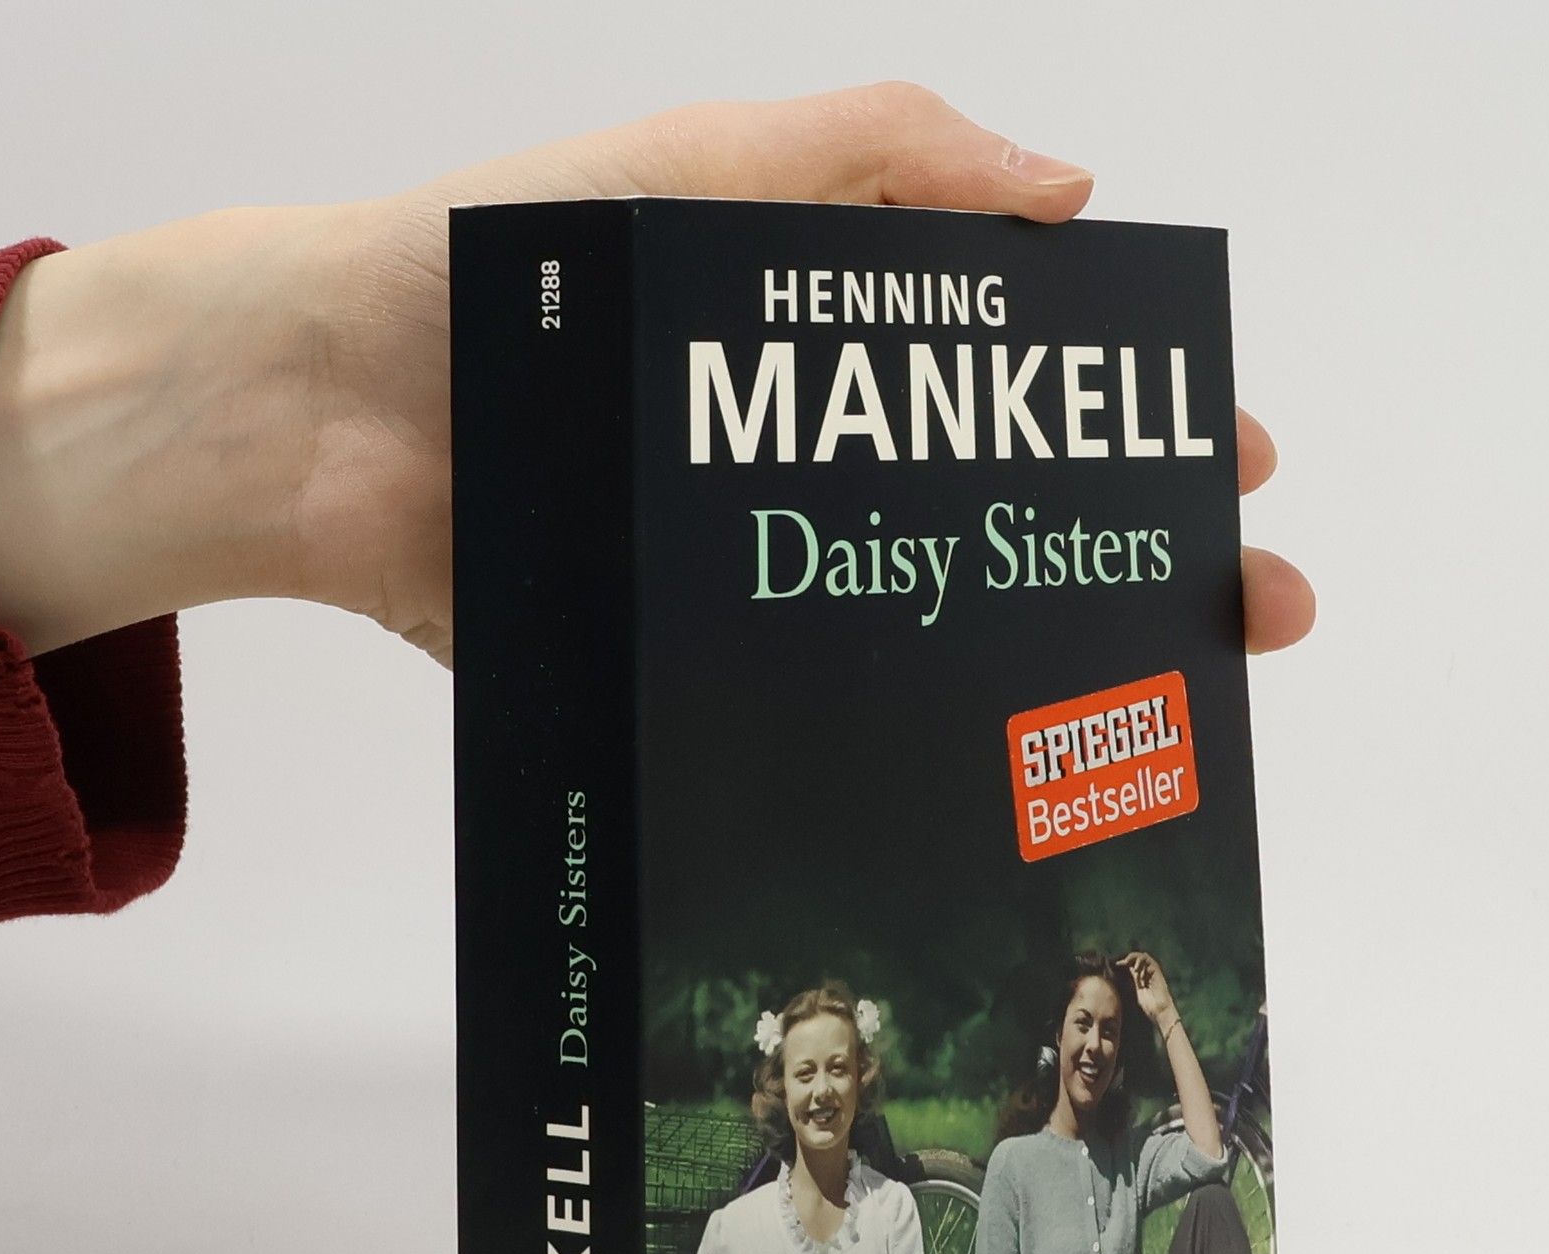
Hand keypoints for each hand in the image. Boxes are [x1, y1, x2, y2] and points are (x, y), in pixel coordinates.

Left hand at [0, 84, 1314, 663]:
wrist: (307, 416)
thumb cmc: (492, 263)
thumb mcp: (699, 166)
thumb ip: (877, 157)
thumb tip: (1074, 195)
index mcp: (818, 346)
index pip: (1018, 389)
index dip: (1132, 421)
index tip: (1232, 460)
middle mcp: (798, 471)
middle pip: (1001, 524)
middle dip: (1135, 566)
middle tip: (1242, 613)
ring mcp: (742, 586)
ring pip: (920, 642)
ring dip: (1040, 682)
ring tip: (1146, 722)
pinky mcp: (671, 683)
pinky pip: (794, 731)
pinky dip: (883, 768)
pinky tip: (976, 802)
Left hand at [1119, 951, 1177, 1029]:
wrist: (1160, 1011)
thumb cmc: (1149, 1006)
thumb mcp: (1137, 992)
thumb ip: (1133, 982)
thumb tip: (1125, 972)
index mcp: (1141, 979)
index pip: (1133, 965)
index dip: (1125, 963)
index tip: (1117, 964)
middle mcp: (1147, 974)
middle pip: (1138, 960)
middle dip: (1129, 958)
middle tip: (1122, 962)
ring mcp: (1153, 973)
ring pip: (1144, 958)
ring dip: (1135, 957)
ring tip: (1128, 962)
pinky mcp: (1158, 973)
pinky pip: (1151, 962)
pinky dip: (1142, 961)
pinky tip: (1136, 967)